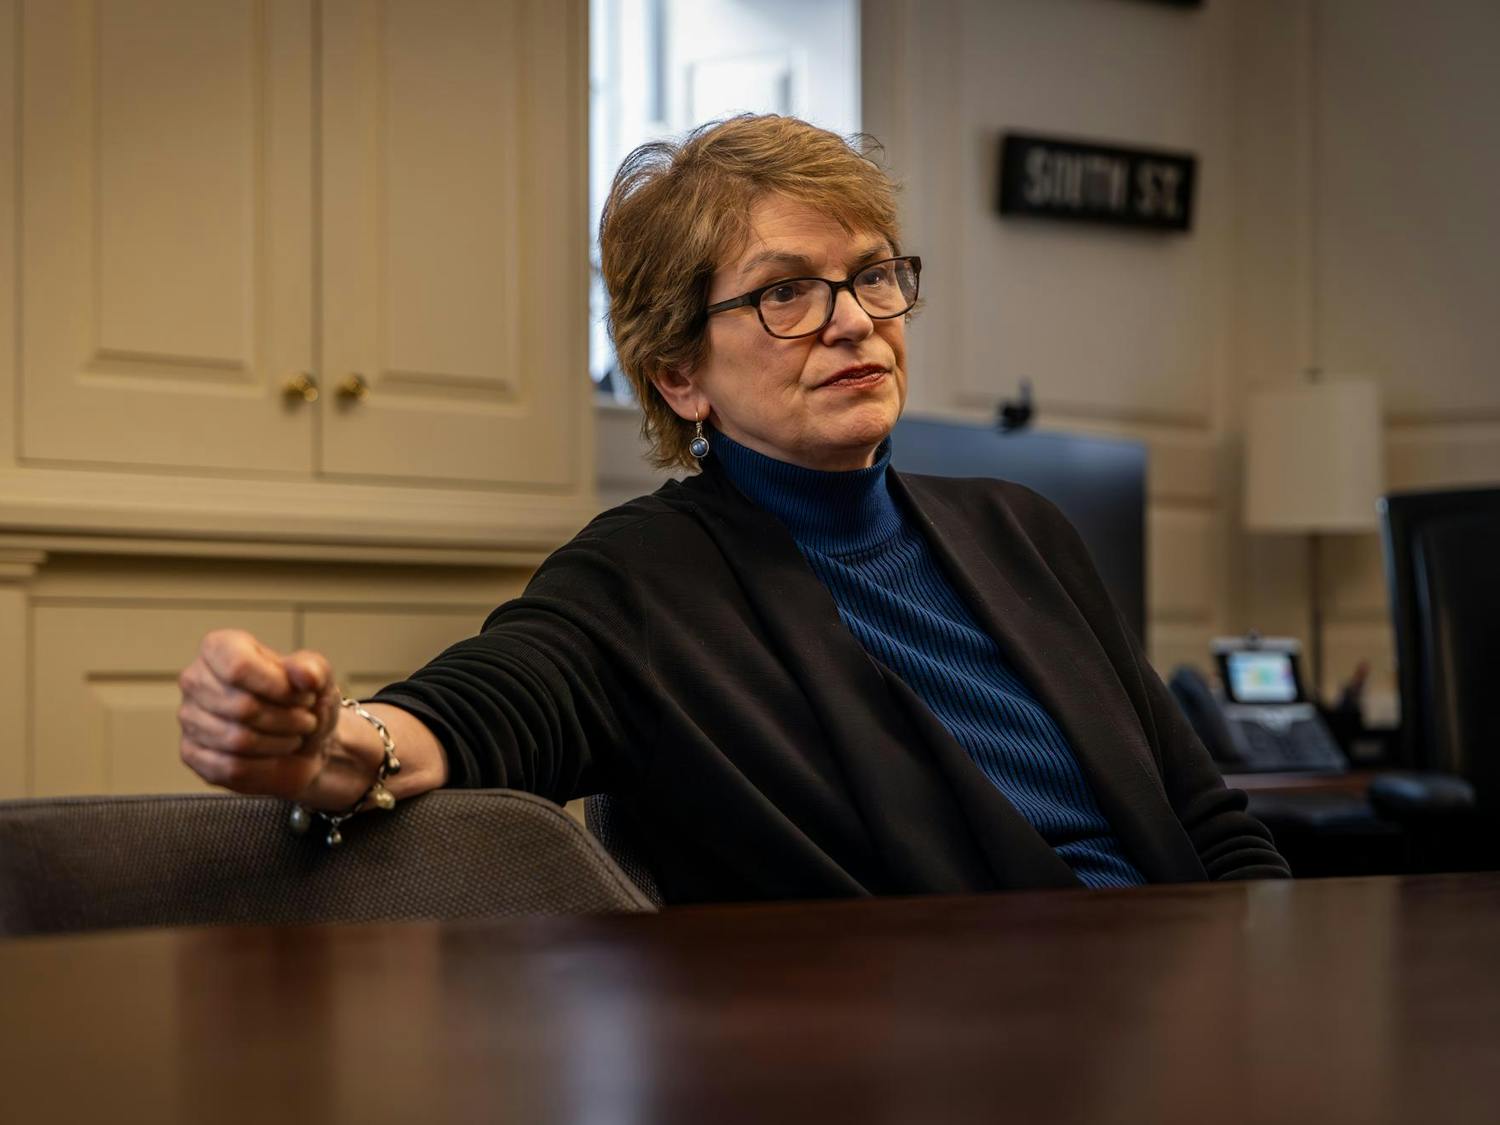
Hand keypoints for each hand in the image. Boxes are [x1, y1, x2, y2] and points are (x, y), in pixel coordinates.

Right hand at [178, 629, 342, 800]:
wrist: (303, 740)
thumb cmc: (304, 701)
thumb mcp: (318, 677)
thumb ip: (313, 669)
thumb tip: (305, 676)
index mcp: (221, 647)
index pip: (239, 666)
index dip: (278, 687)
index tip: (306, 697)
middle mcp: (196, 679)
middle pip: (241, 707)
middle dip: (286, 719)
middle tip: (307, 721)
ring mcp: (189, 717)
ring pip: (236, 739)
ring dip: (278, 742)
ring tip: (296, 736)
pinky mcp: (191, 753)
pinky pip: (228, 766)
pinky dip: (264, 766)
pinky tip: (277, 756)